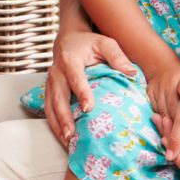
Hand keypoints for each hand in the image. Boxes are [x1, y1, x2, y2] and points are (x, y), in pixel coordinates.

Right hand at [43, 28, 136, 145]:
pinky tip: (63, 137)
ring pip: (50, 104)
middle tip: (71, 134)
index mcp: (70, 59)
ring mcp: (50, 82)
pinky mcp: (49, 90)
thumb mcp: (105, 43)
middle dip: (64, 116)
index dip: (81, 93)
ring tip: (67, 140)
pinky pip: (48, 108)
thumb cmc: (89, 43)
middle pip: (59, 96)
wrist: (68, 39)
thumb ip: (117, 56)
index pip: (75, 78)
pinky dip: (54, 123)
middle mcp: (57, 71)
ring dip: (57, 123)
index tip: (88, 109)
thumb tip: (131, 73)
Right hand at [145, 57, 179, 129]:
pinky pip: (156, 111)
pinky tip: (167, 129)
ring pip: (164, 112)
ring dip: (170, 126)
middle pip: (174, 108)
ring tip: (177, 138)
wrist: (160, 66)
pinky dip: (162, 121)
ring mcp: (158, 90)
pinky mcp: (150, 94)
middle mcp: (169, 84)